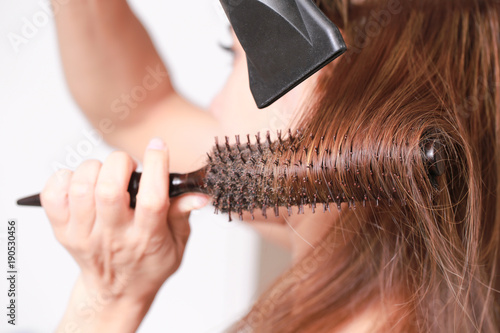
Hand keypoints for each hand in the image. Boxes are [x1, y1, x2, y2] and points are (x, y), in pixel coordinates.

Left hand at [41, 138, 208, 305]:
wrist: (115, 292)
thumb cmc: (148, 264)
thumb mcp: (177, 242)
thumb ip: (184, 213)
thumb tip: (199, 194)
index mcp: (146, 238)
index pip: (151, 199)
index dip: (156, 166)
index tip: (158, 147)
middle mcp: (113, 236)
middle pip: (108, 189)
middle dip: (120, 163)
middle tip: (128, 166)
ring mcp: (84, 234)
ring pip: (80, 188)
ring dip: (95, 169)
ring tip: (105, 174)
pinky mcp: (63, 232)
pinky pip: (52, 196)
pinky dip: (63, 179)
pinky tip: (82, 183)